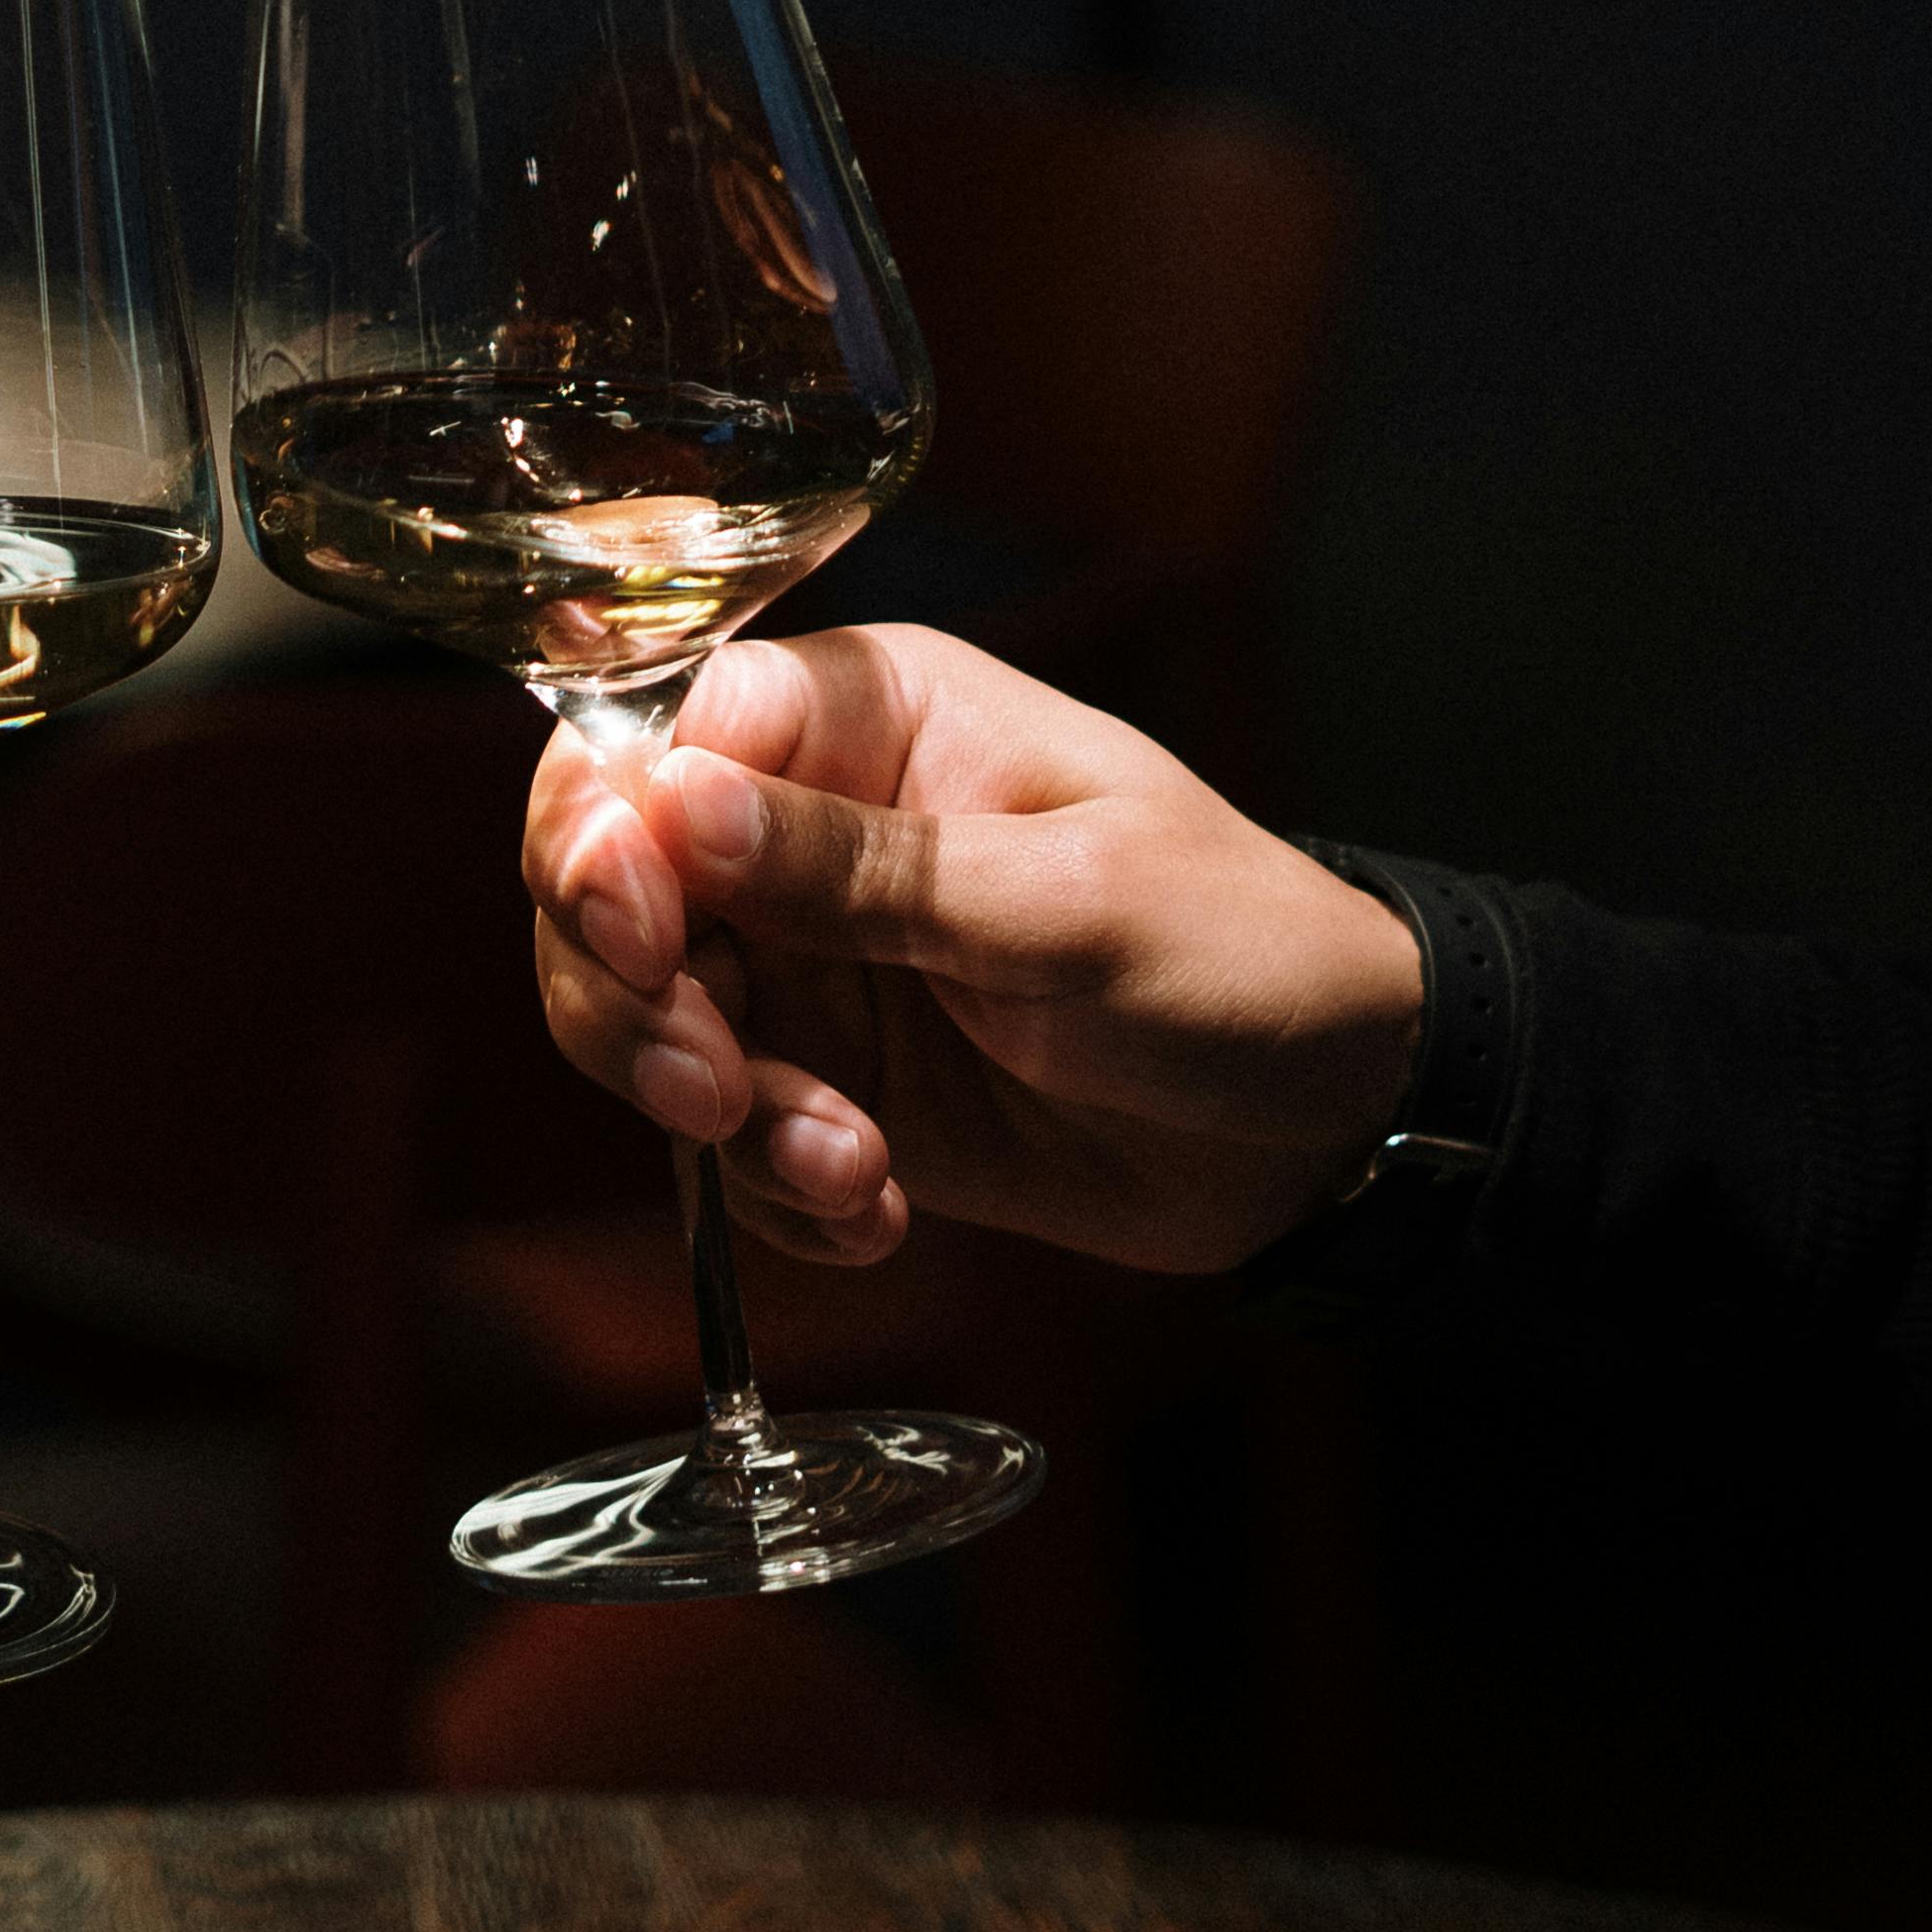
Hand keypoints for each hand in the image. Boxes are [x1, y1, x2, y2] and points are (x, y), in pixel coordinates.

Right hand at [525, 627, 1422, 1277]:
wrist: (1324, 1123)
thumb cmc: (1236, 954)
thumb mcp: (1064, 907)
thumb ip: (864, 870)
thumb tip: (676, 803)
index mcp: (869, 717)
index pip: (657, 734)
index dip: (612, 835)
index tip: (651, 943)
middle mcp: (808, 824)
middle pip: (607, 882)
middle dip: (636, 1003)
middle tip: (718, 1097)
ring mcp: (807, 957)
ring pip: (643, 1019)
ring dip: (720, 1118)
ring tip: (851, 1172)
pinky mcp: (825, 1078)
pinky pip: (720, 1139)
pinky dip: (776, 1193)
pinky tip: (880, 1214)